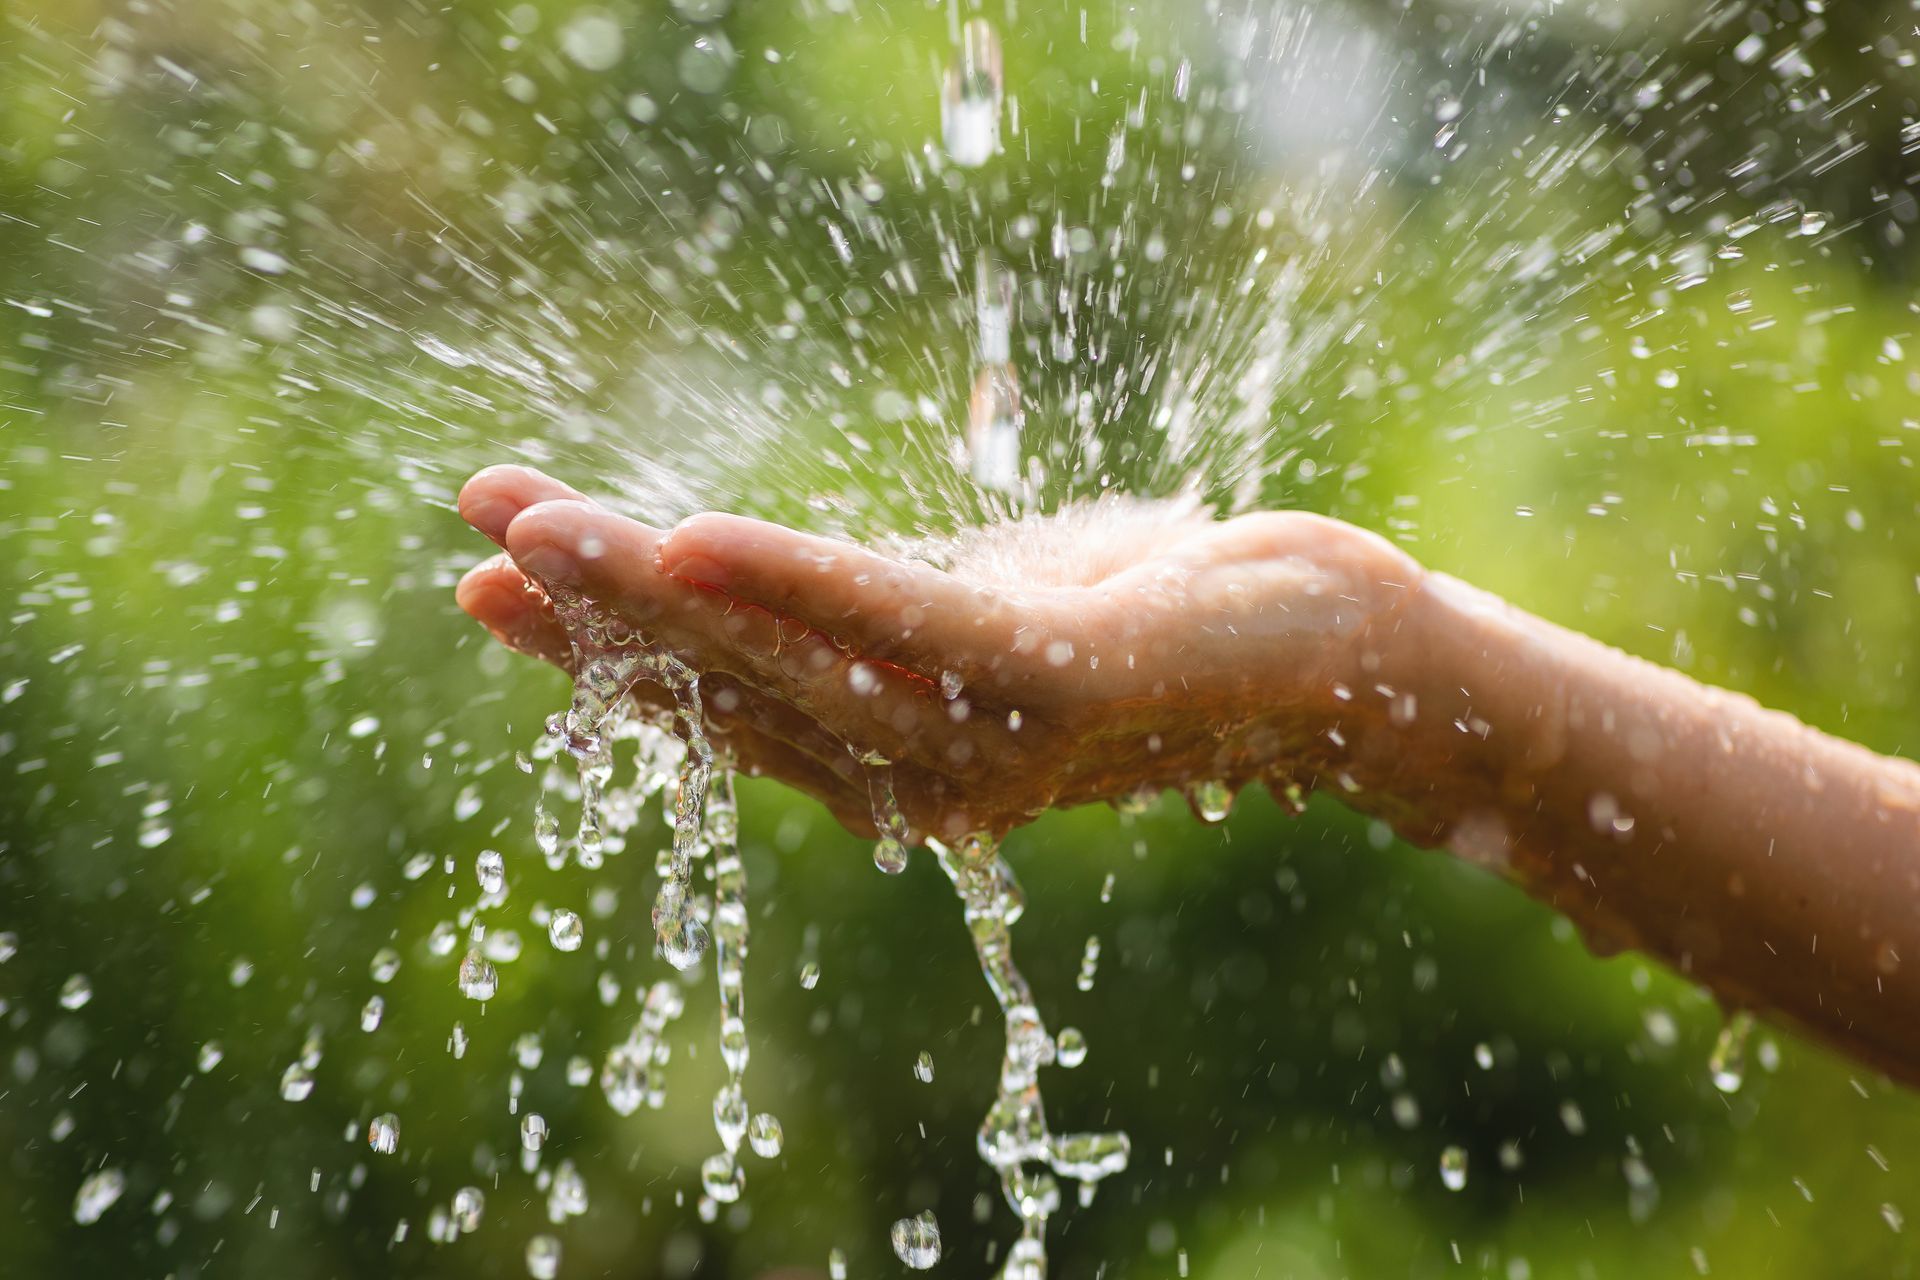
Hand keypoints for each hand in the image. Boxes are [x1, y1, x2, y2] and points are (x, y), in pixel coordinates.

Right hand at [455, 465, 1421, 839]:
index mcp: (887, 759)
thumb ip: (856, 616)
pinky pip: (899, 627)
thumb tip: (725, 572)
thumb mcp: (964, 608)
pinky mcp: (1054, 684)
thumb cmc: (1130, 619)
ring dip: (654, 589)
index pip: (713, 700)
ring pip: (788, 657)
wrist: (1320, 648)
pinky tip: (692, 539)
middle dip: (592, 608)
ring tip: (539, 522)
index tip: (489, 572)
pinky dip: (793, 585)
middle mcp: (919, 778)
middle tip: (475, 527)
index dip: (597, 646)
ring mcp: (983, 744)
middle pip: (726, 684)